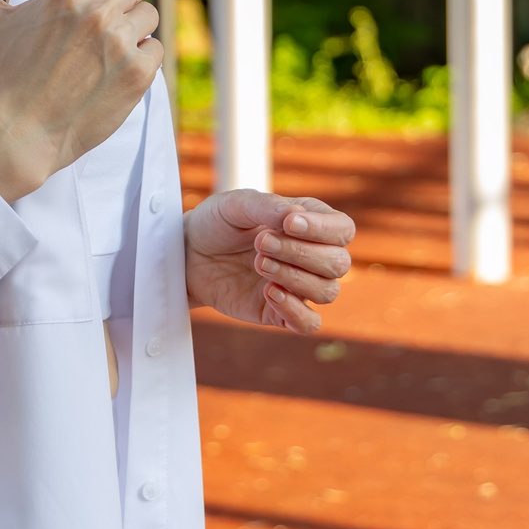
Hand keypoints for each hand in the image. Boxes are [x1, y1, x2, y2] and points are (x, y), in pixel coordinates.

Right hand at [0, 0, 161, 201]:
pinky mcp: (138, 72)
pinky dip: (143, 58)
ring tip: (116, 47)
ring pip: (150, 14)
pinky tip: (122, 69)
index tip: (92, 4)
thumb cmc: (7, 76)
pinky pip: (156, 49)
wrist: (24, 129)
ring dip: (135, 28)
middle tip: (115, 16)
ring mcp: (121, 42)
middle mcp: (97, 11)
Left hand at [184, 190, 355, 331]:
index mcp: (310, 224)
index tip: (288, 224)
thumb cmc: (217, 223)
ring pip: (328, 292)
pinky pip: (309, 324)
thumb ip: (266, 206)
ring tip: (259, 263)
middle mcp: (311, 256)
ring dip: (295, 278)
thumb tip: (297, 215)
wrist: (187, 254)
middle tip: (260, 243)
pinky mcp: (280, 312)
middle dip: (301, 253)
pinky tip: (269, 293)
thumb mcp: (235, 205)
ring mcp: (298, 286)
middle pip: (338, 263)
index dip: (323, 229)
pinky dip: (296, 311)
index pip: (342, 230)